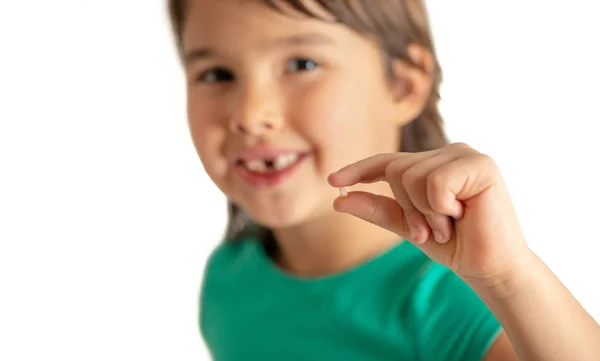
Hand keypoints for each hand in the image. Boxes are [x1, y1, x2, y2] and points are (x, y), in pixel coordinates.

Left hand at [328, 142, 531, 282]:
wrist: (488, 267)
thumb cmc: (453, 244)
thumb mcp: (406, 226)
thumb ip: (376, 209)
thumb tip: (338, 201)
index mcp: (432, 164)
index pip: (387, 161)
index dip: (359, 170)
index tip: (333, 182)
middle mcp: (448, 154)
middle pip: (396, 170)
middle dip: (407, 208)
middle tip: (431, 230)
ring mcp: (465, 155)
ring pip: (411, 175)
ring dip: (425, 212)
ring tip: (448, 224)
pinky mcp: (481, 165)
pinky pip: (434, 182)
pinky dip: (440, 207)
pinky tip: (462, 216)